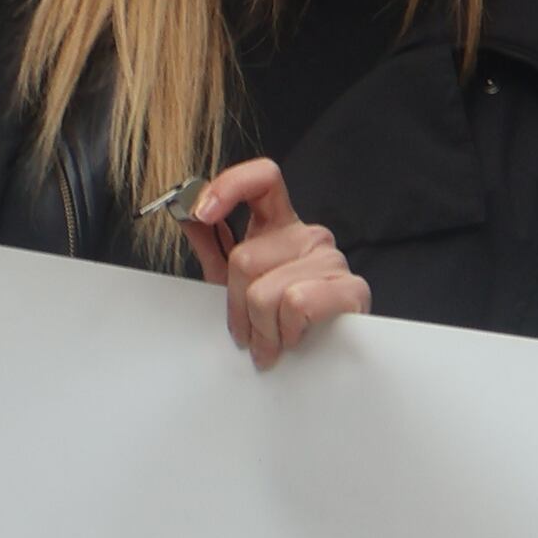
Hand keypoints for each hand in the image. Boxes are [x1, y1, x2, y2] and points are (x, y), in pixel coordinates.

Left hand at [186, 160, 368, 370]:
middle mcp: (307, 234)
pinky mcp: (352, 289)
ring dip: (263, 330)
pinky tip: (294, 337)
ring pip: (267, 291)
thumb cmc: (276, 318)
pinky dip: (287, 330)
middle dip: (237, 308)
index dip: (229, 186)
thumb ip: (211, 244)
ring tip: (271, 342)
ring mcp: (332, 259)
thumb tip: (185, 213)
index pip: (262, 179)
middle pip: (245, 258)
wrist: (322, 358)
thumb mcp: (232, 281)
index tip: (203, 213)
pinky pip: (297, 303)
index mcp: (280, 225)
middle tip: (246, 335)